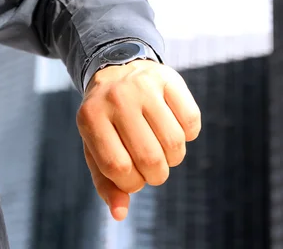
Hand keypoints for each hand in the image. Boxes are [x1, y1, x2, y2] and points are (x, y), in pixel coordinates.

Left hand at [77, 60, 200, 220]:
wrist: (117, 68)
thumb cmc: (106, 120)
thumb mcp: (96, 147)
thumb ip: (106, 182)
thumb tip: (120, 213)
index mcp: (90, 117)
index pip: (119, 169)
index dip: (132, 184)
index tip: (134, 178)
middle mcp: (116, 98)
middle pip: (150, 159)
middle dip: (157, 175)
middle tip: (153, 169)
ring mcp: (143, 85)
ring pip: (174, 143)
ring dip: (174, 158)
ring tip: (164, 150)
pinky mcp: (168, 78)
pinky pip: (191, 121)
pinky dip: (188, 135)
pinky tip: (174, 127)